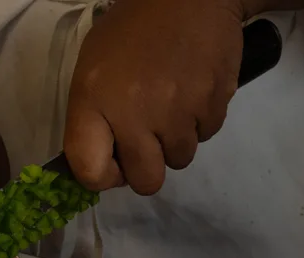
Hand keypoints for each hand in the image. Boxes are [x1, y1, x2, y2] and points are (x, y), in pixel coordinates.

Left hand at [64, 0, 245, 194]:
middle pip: (145, 181)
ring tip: (171, 103)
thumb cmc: (132, 31)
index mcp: (94, 102)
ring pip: (179, 160)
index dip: (102, 178)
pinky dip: (199, 121)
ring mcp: (177, 113)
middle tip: (147, 139)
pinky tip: (191, 90)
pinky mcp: (212, 106)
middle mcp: (134, 115)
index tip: (112, 163)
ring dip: (174, 142)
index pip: (90, 172)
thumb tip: (103, 164)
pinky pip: (205, 136)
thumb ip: (92, 119)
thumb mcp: (92, 68)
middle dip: (146, 167)